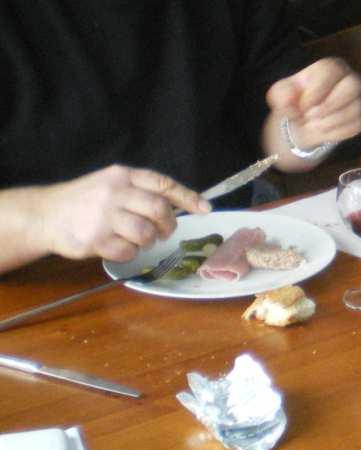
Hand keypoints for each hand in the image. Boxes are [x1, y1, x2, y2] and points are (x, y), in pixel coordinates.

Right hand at [34, 166, 209, 261]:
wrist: (44, 214)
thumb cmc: (84, 201)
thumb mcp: (110, 184)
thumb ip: (140, 190)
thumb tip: (181, 204)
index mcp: (122, 176)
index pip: (163, 184)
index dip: (188, 197)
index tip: (206, 209)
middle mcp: (115, 192)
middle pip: (159, 210)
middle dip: (168, 224)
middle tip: (163, 231)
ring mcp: (104, 216)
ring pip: (146, 233)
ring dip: (148, 241)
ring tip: (137, 239)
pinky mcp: (95, 239)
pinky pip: (128, 251)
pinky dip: (129, 252)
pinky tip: (118, 246)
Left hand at [266, 57, 360, 147]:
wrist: (304, 122)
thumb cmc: (296, 100)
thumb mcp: (281, 93)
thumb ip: (282, 94)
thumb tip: (290, 101)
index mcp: (330, 68)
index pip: (331, 70)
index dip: (316, 89)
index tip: (302, 105)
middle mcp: (349, 80)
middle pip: (353, 85)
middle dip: (330, 104)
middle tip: (310, 116)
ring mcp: (358, 100)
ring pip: (354, 110)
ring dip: (328, 122)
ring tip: (311, 125)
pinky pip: (354, 127)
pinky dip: (334, 133)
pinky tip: (322, 131)